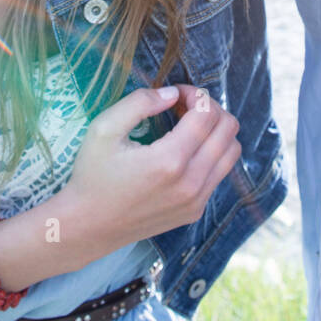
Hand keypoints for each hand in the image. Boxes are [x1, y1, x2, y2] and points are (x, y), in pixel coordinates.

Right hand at [63, 83, 241, 248]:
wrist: (88, 226)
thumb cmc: (92, 175)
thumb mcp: (104, 128)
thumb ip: (140, 102)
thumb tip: (173, 93)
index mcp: (170, 161)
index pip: (207, 114)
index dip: (196, 94)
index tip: (177, 93)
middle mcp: (191, 183)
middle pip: (229, 130)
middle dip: (211, 108)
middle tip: (184, 107)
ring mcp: (197, 200)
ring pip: (232, 152)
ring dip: (216, 131)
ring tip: (188, 127)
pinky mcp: (195, 211)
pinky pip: (219, 173)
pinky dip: (210, 154)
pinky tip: (184, 151)